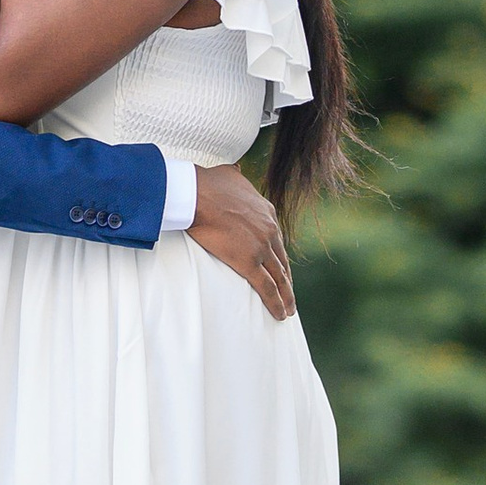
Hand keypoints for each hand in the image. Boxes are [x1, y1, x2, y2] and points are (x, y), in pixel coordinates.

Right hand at [191, 165, 294, 316]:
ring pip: (279, 277)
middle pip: (282, 261)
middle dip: (287, 278)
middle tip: (289, 293)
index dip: (279, 255)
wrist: (196, 194)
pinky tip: (280, 314)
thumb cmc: (207, 183)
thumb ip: (237, 176)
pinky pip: (266, 288)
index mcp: (266, 212)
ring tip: (289, 309)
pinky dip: (276, 303)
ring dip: (286, 295)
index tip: (280, 266)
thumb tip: (237, 170)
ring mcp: (261, 247)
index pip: (277, 239)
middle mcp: (269, 230)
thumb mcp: (230, 174)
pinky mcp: (248, 262)